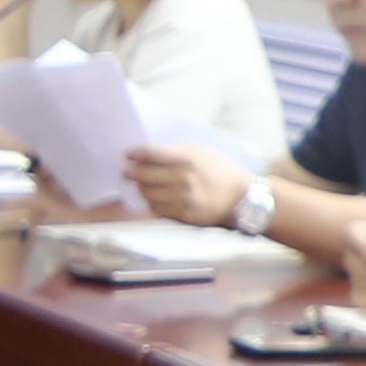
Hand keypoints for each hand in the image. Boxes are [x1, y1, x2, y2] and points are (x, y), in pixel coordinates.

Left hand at [129, 141, 247, 228]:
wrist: (239, 196)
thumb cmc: (218, 169)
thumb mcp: (199, 151)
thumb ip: (173, 151)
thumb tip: (147, 154)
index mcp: (187, 159)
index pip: (150, 154)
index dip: (134, 154)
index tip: (128, 155)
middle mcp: (183, 179)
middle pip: (143, 175)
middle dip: (131, 172)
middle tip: (126, 171)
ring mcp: (182, 199)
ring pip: (147, 193)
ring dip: (141, 188)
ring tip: (141, 183)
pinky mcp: (183, 215)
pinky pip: (156, 208)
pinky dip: (152, 201)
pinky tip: (154, 196)